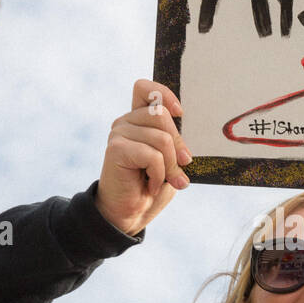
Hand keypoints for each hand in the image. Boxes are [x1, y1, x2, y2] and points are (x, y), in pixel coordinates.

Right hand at [95, 79, 191, 235]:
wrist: (130, 213)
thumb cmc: (151, 186)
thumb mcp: (170, 161)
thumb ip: (175, 144)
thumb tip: (187, 144)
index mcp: (139, 119)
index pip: (145, 88)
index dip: (164, 93)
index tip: (180, 112)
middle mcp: (126, 122)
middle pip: (161, 115)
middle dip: (178, 145)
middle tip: (181, 168)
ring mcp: (119, 134)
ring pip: (161, 138)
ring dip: (170, 166)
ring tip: (164, 180)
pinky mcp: (116, 149)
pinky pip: (151, 155)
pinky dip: (159, 174)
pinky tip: (151, 185)